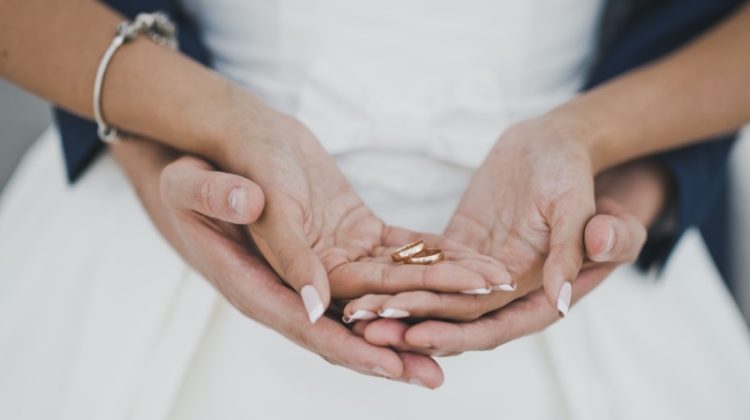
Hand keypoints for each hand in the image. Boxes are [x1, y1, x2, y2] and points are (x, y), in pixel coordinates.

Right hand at [111, 140, 445, 387]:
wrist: (215, 141)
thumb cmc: (192, 170)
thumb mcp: (198, 187)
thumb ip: (232, 218)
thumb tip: (292, 274)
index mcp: (256, 284)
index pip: (309, 328)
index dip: (353, 350)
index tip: (393, 369)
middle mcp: (297, 284)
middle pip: (354, 324)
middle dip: (396, 349)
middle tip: (436, 376)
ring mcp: (326, 261)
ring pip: (383, 291)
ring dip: (426, 304)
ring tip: (468, 314)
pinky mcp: (347, 235)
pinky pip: (392, 253)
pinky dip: (427, 260)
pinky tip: (462, 264)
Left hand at [350, 160, 665, 355]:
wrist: (553, 145)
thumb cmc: (573, 173)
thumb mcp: (577, 207)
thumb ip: (571, 251)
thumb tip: (564, 300)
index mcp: (537, 293)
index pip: (492, 325)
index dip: (455, 333)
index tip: (416, 336)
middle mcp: (504, 292)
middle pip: (454, 319)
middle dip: (411, 327)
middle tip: (368, 330)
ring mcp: (478, 273)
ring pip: (434, 298)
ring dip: (397, 307)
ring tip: (355, 312)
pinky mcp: (459, 249)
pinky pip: (425, 268)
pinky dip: (398, 276)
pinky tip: (363, 279)